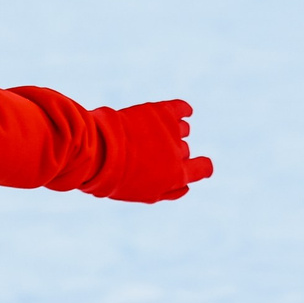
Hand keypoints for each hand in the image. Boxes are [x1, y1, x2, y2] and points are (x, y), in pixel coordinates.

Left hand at [82, 99, 212, 203]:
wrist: (100, 151)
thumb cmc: (117, 177)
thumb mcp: (144, 194)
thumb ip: (169, 192)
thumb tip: (186, 187)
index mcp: (177, 175)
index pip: (203, 168)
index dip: (202, 167)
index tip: (199, 166)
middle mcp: (178, 151)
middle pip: (184, 150)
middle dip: (172, 153)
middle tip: (148, 154)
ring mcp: (170, 130)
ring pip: (183, 129)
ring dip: (173, 132)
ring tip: (152, 134)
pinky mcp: (160, 111)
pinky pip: (181, 108)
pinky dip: (184, 110)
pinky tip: (184, 111)